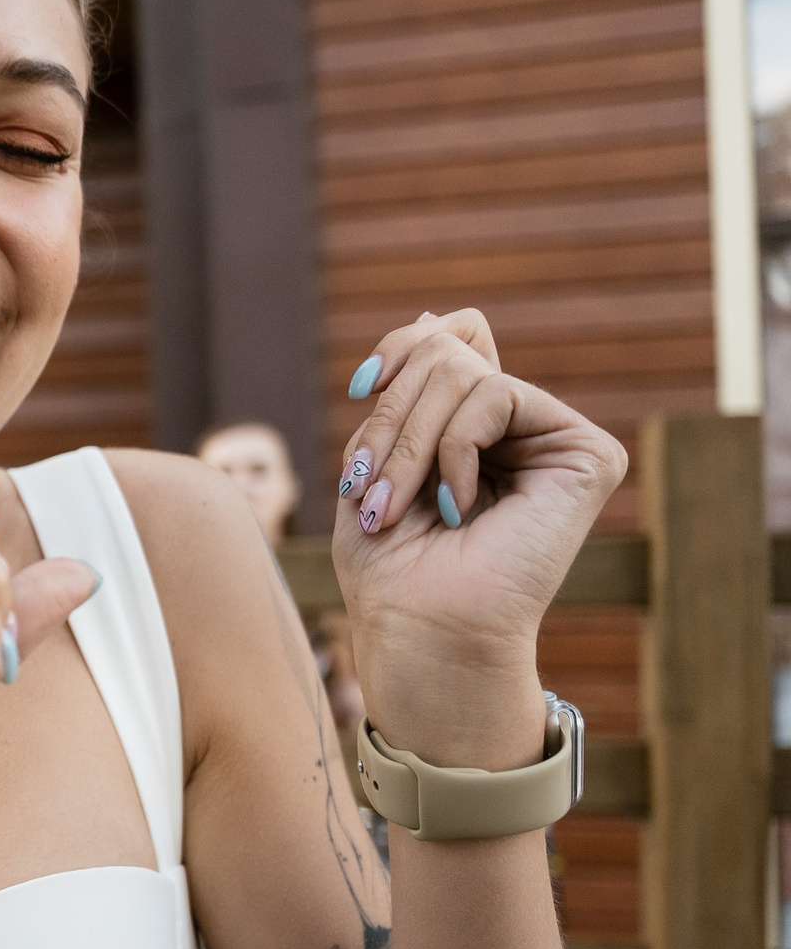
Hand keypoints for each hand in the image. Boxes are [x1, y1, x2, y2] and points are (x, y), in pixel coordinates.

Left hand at [333, 309, 626, 765]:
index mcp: (473, 430)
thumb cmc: (391, 568)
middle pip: (446, 352)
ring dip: (408, 441)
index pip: (447, 339)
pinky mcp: (587, 455)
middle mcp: (521, 429)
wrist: (420, 631)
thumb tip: (442, 317)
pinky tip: (460, 506)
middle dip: (389, 417)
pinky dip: (453, 448)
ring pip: (463, 371)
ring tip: (397, 506)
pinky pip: (497, 395)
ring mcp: (557, 440)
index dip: (401, 347)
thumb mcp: (375, 462)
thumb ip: (407, 391)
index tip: (362, 387)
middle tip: (369, 489)